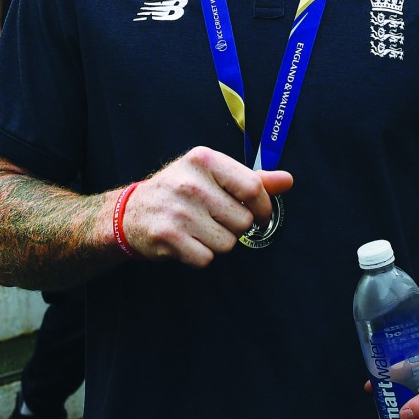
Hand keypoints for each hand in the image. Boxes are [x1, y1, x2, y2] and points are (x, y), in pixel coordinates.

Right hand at [121, 146, 292, 266]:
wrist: (131, 212)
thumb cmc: (180, 191)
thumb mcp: (212, 175)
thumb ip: (252, 179)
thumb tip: (287, 180)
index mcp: (204, 160)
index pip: (253, 188)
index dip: (263, 207)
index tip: (258, 214)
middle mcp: (190, 183)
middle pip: (243, 221)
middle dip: (235, 226)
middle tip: (215, 219)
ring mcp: (178, 211)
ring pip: (228, 243)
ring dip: (218, 242)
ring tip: (199, 229)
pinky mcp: (168, 237)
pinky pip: (207, 259)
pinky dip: (201, 255)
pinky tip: (188, 241)